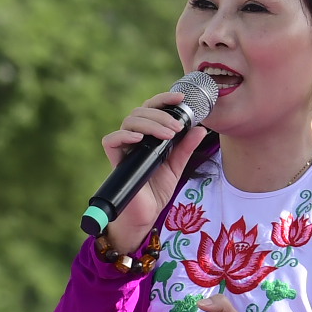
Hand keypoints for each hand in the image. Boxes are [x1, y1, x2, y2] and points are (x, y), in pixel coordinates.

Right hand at [90, 90, 212, 259]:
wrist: (145, 214)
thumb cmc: (157, 189)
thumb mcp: (177, 166)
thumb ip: (186, 148)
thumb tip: (201, 129)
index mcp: (148, 135)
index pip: (151, 109)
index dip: (163, 99)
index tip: (181, 97)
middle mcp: (134, 139)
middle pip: (140, 112)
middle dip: (160, 115)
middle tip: (177, 127)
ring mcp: (124, 149)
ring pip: (128, 122)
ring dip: (150, 124)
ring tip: (168, 135)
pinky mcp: (116, 162)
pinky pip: (111, 141)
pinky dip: (124, 136)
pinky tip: (139, 139)